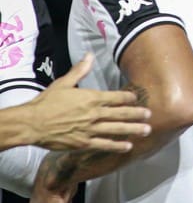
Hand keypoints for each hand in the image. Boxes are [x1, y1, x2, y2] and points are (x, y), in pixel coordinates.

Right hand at [26, 53, 150, 151]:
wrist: (31, 123)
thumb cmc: (46, 103)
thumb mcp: (64, 83)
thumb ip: (80, 70)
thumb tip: (89, 55)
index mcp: (91, 98)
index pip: (116, 97)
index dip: (128, 97)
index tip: (136, 98)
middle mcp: (94, 113)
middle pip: (121, 113)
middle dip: (137, 114)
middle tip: (150, 114)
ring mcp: (90, 129)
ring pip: (116, 129)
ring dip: (133, 129)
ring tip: (146, 130)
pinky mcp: (83, 142)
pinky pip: (104, 144)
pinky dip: (116, 145)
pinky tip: (127, 146)